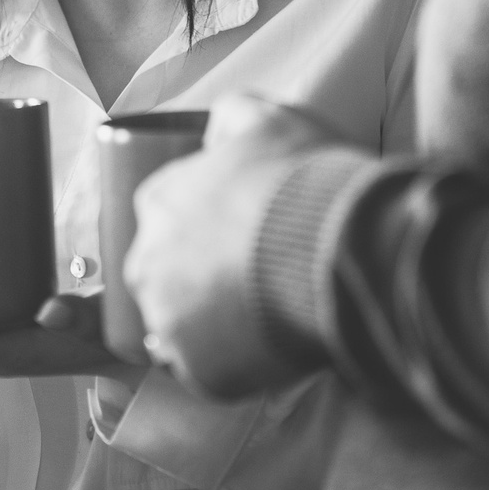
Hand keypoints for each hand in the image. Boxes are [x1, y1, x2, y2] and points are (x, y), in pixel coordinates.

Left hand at [125, 94, 348, 399]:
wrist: (342, 246)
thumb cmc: (305, 178)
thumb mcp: (267, 117)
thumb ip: (230, 117)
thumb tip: (215, 130)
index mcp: (156, 201)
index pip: (163, 217)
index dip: (204, 227)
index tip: (238, 235)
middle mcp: (146, 262)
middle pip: (165, 276)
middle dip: (201, 278)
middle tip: (255, 277)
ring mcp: (169, 320)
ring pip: (182, 328)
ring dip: (215, 323)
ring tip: (267, 313)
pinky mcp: (197, 370)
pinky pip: (207, 372)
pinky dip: (235, 363)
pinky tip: (270, 343)